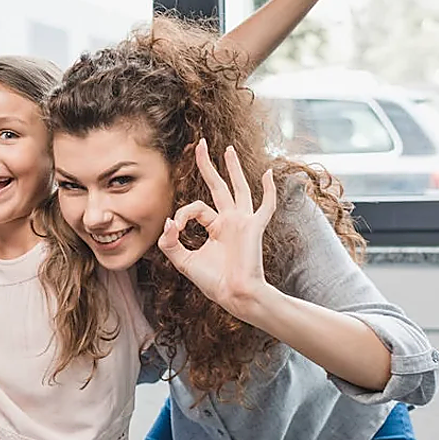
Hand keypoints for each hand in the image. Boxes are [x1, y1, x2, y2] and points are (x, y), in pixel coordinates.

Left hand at [157, 139, 276, 320]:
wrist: (235, 295)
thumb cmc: (214, 282)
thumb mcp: (183, 261)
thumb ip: (170, 242)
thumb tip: (169, 221)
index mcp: (216, 227)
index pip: (195, 208)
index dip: (182, 214)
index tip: (176, 230)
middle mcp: (230, 221)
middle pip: (218, 186)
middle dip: (208, 166)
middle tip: (200, 144)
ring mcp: (243, 222)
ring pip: (239, 188)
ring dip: (233, 168)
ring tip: (227, 149)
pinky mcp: (253, 227)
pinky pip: (265, 205)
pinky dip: (269, 190)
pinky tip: (268, 173)